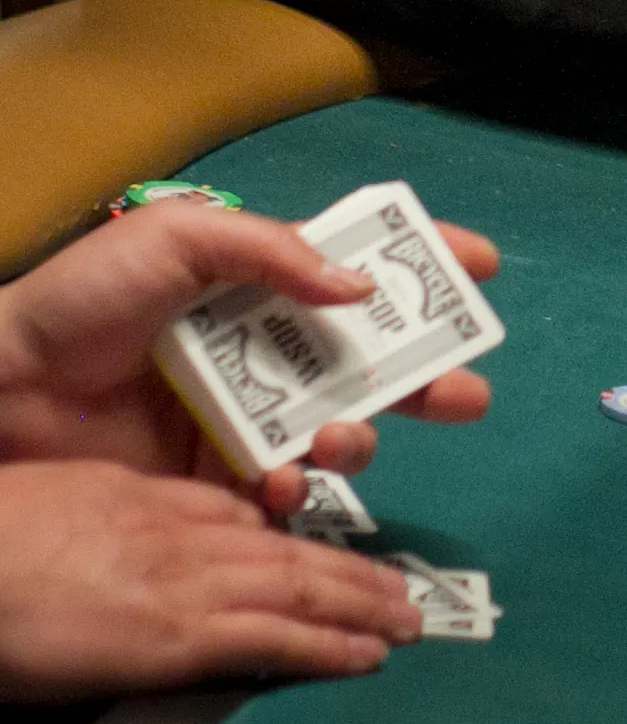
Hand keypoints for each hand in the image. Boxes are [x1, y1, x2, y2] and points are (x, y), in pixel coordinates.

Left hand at [0, 203, 498, 514]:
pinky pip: (283, 486)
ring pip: (338, 424)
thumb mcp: (180, 237)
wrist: (3, 395)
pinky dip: (296, 484)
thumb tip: (359, 285)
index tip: (482, 264)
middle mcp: (263, 346)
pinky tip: (282, 475)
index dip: (422, 261)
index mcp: (258, 279)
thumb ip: (273, 251)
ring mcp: (244, 414)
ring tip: (347, 432)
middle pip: (369, 355)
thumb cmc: (84, 300)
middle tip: (469, 388)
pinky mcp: (216, 478)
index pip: (356, 263)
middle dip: (429, 370)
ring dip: (363, 429)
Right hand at [0, 460, 417, 699]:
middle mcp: (189, 534)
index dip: (298, 538)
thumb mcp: (79, 502)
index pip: (247, 518)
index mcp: (160, 500)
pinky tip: (364, 653)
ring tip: (404, 620)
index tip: (333, 556)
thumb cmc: (3, 534)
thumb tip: (157, 542)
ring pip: (298, 587)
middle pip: (289, 549)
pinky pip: (274, 637)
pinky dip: (327, 644)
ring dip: (359, 605)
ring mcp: (191, 582)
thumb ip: (129, 515)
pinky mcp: (181, 636)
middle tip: (404, 591)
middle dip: (353, 573)